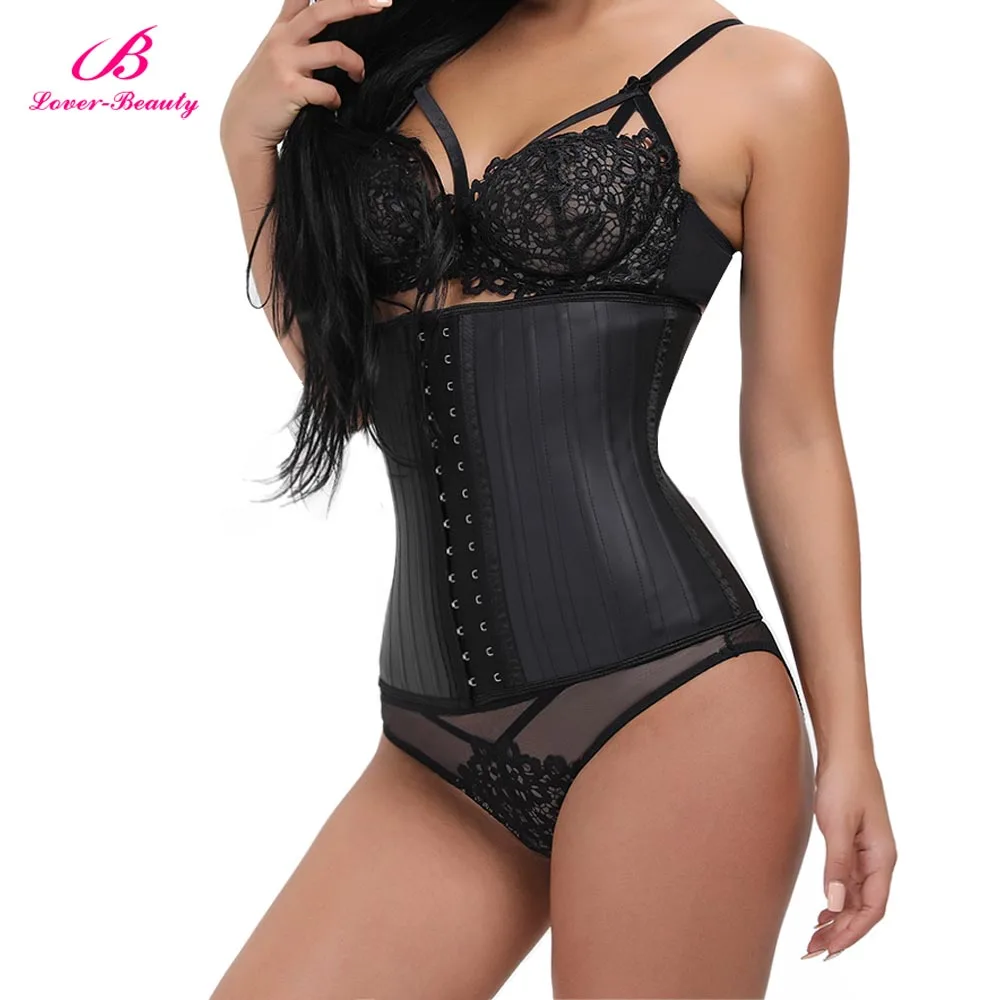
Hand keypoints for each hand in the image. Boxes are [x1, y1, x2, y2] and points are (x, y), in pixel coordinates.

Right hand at [220, 0, 390, 153]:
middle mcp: (282, 40)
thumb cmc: (264, 92)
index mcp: (281, 29)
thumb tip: (328, 24)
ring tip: (358, 74)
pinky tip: (334, 104)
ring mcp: (285, 63)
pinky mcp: (291, 89)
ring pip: (334, 50)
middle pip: (324, 10)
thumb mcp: (274, 54)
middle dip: (356, 4)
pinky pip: (328, 90)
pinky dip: (336, 99)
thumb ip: (295, 36)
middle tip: (381, 3)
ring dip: (355, 63)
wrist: (242, 124)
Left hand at [802, 752, 896, 959]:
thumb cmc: (844, 782)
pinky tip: (822, 911)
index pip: (873, 908)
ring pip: (856, 898)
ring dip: (837, 920)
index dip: (852, 932)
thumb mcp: (837, 823)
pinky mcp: (853, 844)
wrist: (844, 750)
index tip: (829, 949)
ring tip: (813, 938)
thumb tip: (835, 904)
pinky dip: (836, 900)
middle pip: (865, 908)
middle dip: (841, 933)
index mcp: (883, 857)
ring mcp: (867, 853)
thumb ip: (837, 865)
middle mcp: (879, 860)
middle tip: (812, 951)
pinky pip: (849, 882)